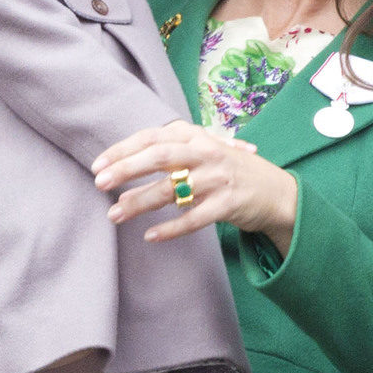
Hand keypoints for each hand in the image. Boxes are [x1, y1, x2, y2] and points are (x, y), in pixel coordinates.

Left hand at [92, 121, 297, 257]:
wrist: (274, 191)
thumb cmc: (226, 171)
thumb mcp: (200, 153)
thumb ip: (166, 160)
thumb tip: (120, 182)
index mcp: (194, 136)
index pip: (151, 138)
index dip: (122, 151)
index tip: (97, 166)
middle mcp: (206, 152)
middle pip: (159, 156)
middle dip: (126, 169)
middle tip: (99, 183)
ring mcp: (218, 177)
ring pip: (171, 190)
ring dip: (139, 203)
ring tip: (115, 215)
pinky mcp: (228, 203)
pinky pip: (194, 218)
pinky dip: (171, 229)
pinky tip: (150, 236)